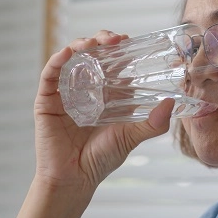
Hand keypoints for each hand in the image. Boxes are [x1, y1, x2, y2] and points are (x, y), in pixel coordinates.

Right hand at [33, 30, 174, 193]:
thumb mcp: (131, 137)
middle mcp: (85, 88)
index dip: (119, 48)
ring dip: (81, 44)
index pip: (112, 62)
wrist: (75, 179)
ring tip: (93, 42)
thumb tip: (171, 103)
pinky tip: (67, 53)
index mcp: (106, 93)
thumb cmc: (101, 159)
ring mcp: (65, 92)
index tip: (130, 40)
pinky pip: (50, 75)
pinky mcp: (47, 101)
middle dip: (102, 40)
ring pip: (71, 58)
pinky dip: (57, 60)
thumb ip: (152, 123)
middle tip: (115, 38)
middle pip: (92, 54)